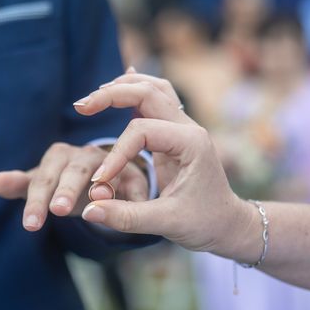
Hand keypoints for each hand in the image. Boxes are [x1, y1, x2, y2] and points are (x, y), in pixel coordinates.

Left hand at [0, 143, 148, 231]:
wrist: (101, 177)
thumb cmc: (64, 183)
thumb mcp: (42, 185)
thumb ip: (18, 185)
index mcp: (59, 156)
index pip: (44, 178)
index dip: (37, 200)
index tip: (30, 225)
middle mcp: (85, 155)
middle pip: (74, 170)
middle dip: (67, 189)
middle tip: (58, 211)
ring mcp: (111, 163)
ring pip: (107, 171)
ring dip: (103, 185)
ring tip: (98, 203)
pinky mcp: (133, 175)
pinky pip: (136, 183)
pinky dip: (136, 196)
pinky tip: (135, 211)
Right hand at [73, 70, 253, 253]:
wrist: (228, 224)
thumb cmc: (204, 223)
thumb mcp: (166, 223)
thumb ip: (126, 217)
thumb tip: (89, 212)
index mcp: (191, 143)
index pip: (141, 131)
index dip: (116, 153)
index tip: (100, 181)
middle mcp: (189, 128)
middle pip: (147, 92)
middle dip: (111, 96)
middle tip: (80, 107)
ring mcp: (183, 127)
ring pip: (153, 88)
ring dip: (123, 88)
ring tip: (94, 98)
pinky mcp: (175, 134)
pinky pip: (157, 100)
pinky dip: (135, 91)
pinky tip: (117, 85)